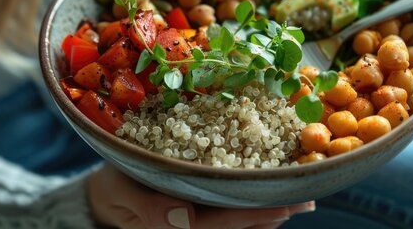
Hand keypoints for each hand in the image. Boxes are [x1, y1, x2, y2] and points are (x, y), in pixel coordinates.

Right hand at [87, 164, 314, 228]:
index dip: (253, 215)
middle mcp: (190, 226)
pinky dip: (253, 207)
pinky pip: (228, 214)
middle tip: (305, 199)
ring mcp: (195, 221)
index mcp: (174, 226)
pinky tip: (272, 195)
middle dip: (272, 213)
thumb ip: (147, 208)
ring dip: (268, 211)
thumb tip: (184, 217)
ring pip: (238, 223)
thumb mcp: (119, 191)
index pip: (221, 224)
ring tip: (299, 198)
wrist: (107, 196)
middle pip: (238, 226)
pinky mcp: (197, 212)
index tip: (283, 205)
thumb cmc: (113, 187)